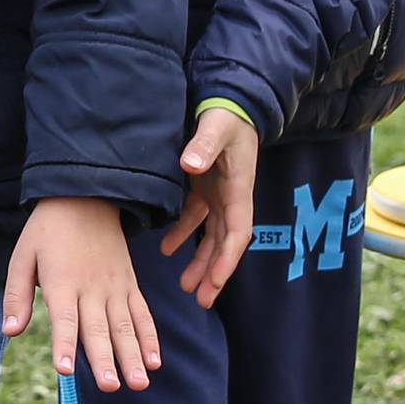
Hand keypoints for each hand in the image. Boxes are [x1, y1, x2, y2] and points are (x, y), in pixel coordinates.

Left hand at [2, 196, 160, 392]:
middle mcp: (91, 287)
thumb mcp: (22, 256)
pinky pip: (142, 314)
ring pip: (125, 326)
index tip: (66, 370)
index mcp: (61, 281)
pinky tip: (154, 361)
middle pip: (98, 328)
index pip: (63, 318)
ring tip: (139, 383)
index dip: (65, 344)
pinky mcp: (129, 284)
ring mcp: (114, 287)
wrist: (86, 197)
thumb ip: (16, 295)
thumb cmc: (47, 231)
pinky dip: (150, 337)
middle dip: (105, 359)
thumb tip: (10, 331)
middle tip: (111, 387)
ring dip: (132, 355)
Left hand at [161, 106, 259, 307]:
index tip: (215, 281)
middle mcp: (231, 198)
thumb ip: (203, 145)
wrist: (230, 102)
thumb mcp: (216, 127)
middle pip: (226, 245)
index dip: (227, 259)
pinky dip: (182, 235)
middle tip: (202, 301)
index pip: (237, 234)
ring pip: (211, 238)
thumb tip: (190, 165)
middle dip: (215, 274)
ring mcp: (219, 195)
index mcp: (238, 190)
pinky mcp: (205, 189)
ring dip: (201, 262)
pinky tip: (167, 251)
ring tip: (187, 288)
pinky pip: (195, 219)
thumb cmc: (226, 116)